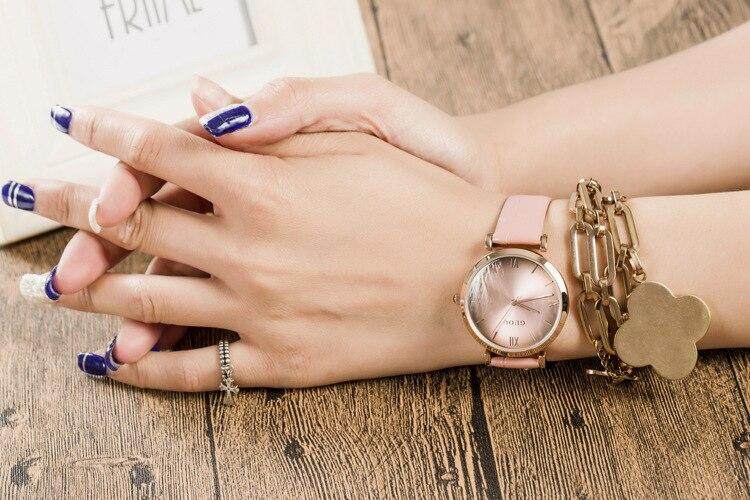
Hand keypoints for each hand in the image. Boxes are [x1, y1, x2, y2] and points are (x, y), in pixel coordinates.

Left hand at [24, 105, 498, 389]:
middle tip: (38, 196)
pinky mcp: (285, 362)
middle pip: (136, 223)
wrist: (485, 273)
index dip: (111, 132)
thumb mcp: (359, 139)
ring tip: (53, 284)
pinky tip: (116, 363)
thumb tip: (209, 107)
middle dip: (75, 207)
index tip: (76, 123)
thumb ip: (270, 126)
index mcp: (267, 186)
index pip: (162, 151)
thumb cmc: (429, 201)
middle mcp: (251, 250)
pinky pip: (198, 371)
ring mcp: (261, 312)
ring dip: (92, 288)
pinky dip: (149, 368)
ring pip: (148, 301)